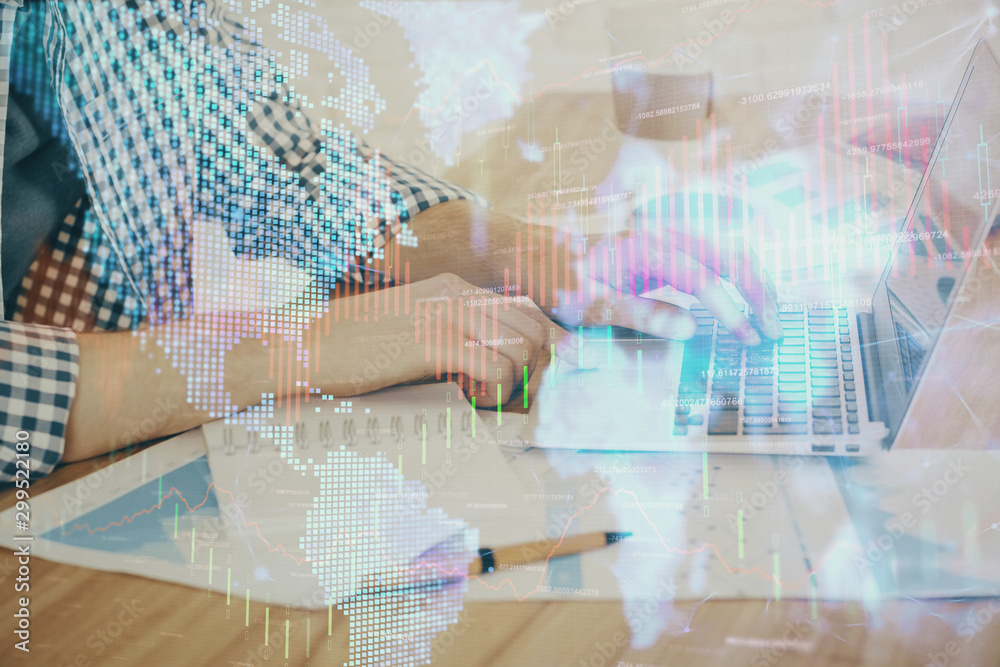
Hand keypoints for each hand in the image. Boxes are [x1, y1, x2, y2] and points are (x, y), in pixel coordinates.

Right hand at [318, 273, 565, 406]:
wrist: (311, 344)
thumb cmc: (358, 344)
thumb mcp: (415, 325)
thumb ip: (454, 331)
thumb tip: (496, 357)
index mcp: (454, 288)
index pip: (526, 308)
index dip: (544, 343)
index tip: (540, 370)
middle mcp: (457, 295)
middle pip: (533, 326)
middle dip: (534, 365)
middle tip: (513, 389)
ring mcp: (447, 316)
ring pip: (521, 348)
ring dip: (513, 381)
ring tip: (485, 393)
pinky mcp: (435, 344)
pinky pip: (495, 370)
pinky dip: (493, 392)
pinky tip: (470, 395)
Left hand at [556, 204, 781, 344]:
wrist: (539, 254)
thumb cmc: (561, 281)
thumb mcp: (590, 305)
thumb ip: (639, 314)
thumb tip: (690, 328)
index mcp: (645, 247)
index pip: (702, 276)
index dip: (729, 308)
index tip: (749, 337)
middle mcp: (663, 234)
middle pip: (728, 254)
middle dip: (758, 291)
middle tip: (775, 331)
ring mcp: (669, 235)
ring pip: (728, 250)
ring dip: (754, 282)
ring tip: (771, 318)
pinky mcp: (670, 245)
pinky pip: (715, 254)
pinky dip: (739, 275)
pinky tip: (749, 299)